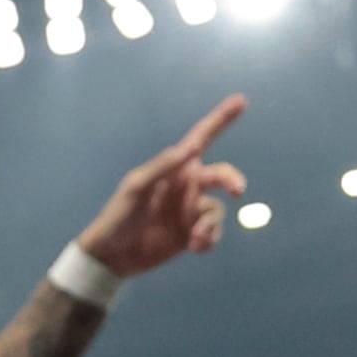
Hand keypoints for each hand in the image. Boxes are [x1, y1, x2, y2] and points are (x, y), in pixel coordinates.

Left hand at [70, 95, 250, 280]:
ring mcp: (191, 210)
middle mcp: (188, 186)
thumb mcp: (137, 187)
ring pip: (217, 210)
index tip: (241, 100)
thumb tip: (191, 147)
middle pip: (222, 175)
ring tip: (195, 238)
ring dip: (210, 224)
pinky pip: (213, 233)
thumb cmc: (120, 216)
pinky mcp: (193, 233)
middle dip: (232, 180)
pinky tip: (194, 247)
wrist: (114, 255)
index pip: (202, 138)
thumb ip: (163, 166)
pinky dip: (208, 239)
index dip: (221, 119)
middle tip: (238, 190)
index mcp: (176, 168)